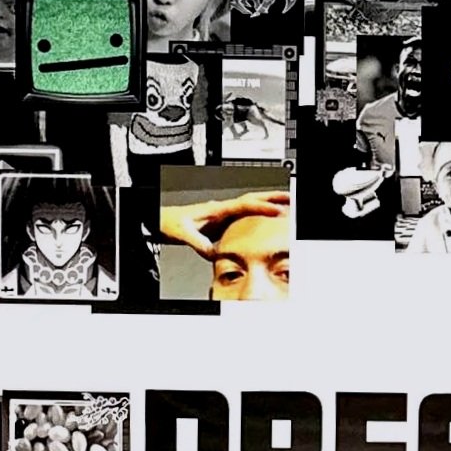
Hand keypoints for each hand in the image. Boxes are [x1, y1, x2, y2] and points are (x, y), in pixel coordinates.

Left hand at [160, 189, 290, 256]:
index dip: (261, 207)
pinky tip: (264, 221)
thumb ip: (200, 244)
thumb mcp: (184, 234)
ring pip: (249, 205)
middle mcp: (220, 208)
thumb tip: (214, 253)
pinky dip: (257, 215)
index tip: (276, 210)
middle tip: (290, 197)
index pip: (244, 205)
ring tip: (284, 206)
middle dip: (272, 197)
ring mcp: (222, 214)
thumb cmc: (170, 223)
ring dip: (267, 204)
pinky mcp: (220, 222)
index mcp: (215, 208)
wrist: (161, 220)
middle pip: (251, 199)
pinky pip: (244, 216)